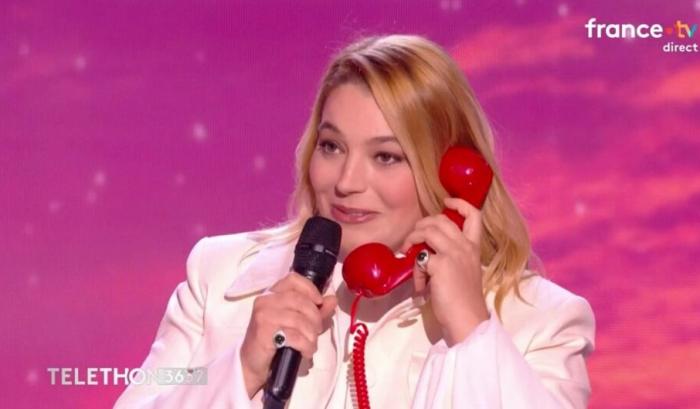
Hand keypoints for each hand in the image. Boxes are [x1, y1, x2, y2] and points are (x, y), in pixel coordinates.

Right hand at [239, 273, 336, 397]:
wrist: (253, 364)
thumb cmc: (276, 342)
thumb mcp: (300, 324)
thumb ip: (317, 311)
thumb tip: (332, 299)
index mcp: (273, 294)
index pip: (293, 279)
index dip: (310, 289)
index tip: (319, 303)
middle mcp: (266, 300)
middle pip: (300, 300)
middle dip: (315, 317)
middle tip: (317, 331)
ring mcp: (263, 315)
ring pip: (298, 319)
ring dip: (311, 335)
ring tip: (311, 344)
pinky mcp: (263, 332)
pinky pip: (293, 335)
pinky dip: (306, 345)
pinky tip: (306, 352)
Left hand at [400, 197, 488, 345]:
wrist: (467, 320)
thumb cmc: (464, 301)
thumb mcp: (463, 273)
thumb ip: (451, 258)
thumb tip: (426, 255)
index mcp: (474, 248)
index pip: (474, 215)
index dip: (459, 203)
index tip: (446, 201)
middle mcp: (465, 247)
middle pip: (441, 220)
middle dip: (422, 224)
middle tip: (413, 238)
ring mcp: (453, 254)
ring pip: (427, 231)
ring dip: (412, 240)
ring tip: (407, 254)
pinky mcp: (440, 264)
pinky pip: (419, 259)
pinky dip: (415, 271)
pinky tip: (419, 285)